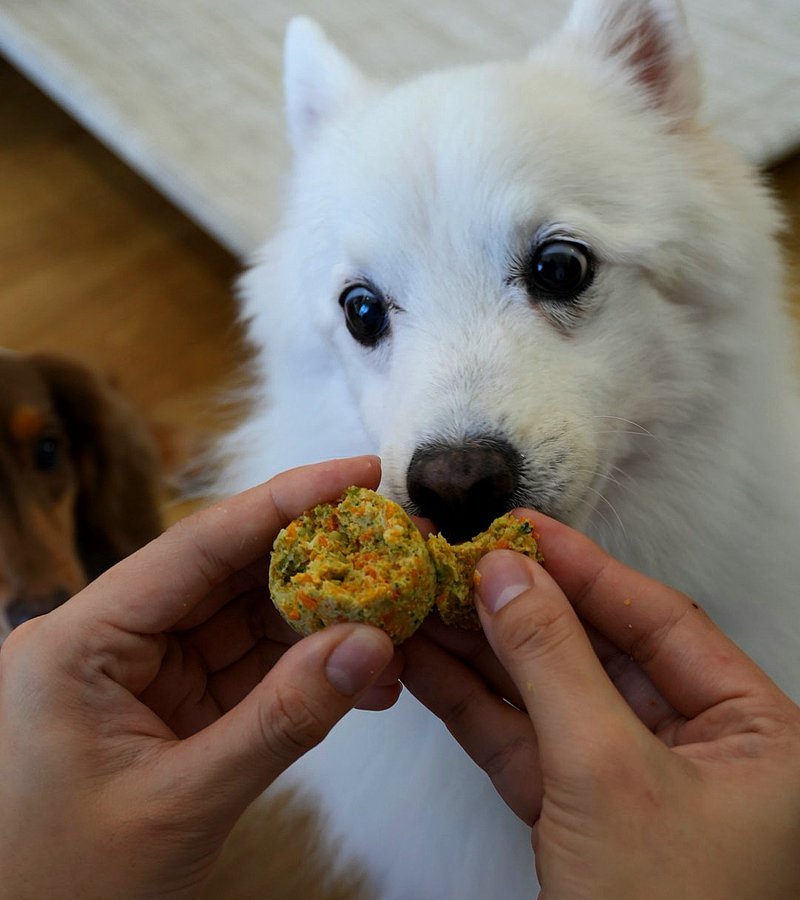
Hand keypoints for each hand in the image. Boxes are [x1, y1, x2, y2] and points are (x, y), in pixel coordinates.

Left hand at [0, 456, 399, 899]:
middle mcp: (110, 639)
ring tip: (395, 612)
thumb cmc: (67, 888)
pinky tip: (362, 672)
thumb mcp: (181, 802)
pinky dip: (306, 668)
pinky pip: (250, 668)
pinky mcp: (173, 706)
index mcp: (79, 641)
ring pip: (247, 619)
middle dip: (316, 559)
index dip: (285, 501)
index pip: (196, 545)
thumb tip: (373, 646)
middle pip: (227, 573)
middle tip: (393, 542)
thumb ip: (283, 720)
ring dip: (322, 618)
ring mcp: (144, 673)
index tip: (358, 473)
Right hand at [403, 515, 799, 899]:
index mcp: (754, 731)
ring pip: (551, 694)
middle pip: (595, 651)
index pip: (656, 618)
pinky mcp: (580, 815)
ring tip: (423, 602)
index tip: (518, 528)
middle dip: (520, 608)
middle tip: (457, 560)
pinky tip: (426, 666)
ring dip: (484, 652)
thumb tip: (505, 574)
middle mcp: (700, 748)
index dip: (582, 567)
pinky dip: (475, 707)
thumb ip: (552, 662)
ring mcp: (633, 782)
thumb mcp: (609, 774)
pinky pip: (525, 742)